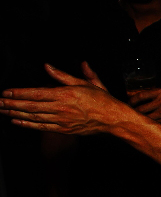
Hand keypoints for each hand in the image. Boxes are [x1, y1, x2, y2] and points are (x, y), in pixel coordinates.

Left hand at [0, 63, 125, 134]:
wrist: (113, 119)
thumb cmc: (102, 99)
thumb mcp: (86, 83)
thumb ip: (64, 75)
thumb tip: (48, 66)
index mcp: (65, 94)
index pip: (36, 92)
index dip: (19, 92)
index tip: (6, 91)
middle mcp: (61, 107)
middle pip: (30, 106)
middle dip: (12, 104)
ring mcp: (62, 120)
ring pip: (33, 117)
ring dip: (16, 113)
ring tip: (3, 110)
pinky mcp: (64, 129)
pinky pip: (42, 127)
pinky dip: (28, 124)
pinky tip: (17, 121)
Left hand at [128, 88, 160, 121]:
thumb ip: (149, 94)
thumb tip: (132, 96)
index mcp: (160, 92)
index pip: (141, 96)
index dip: (131, 100)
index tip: (128, 103)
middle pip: (140, 108)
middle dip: (133, 111)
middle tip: (129, 112)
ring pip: (145, 116)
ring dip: (139, 118)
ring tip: (135, 117)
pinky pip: (152, 121)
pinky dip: (147, 121)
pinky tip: (145, 121)